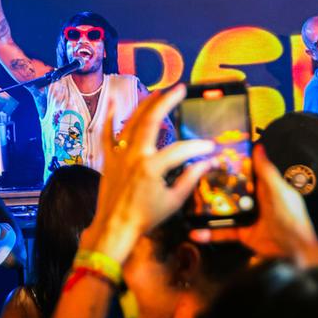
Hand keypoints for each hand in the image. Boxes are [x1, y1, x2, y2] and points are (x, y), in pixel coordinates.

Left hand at [80, 85, 214, 263]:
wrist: (114, 228)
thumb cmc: (145, 218)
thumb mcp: (173, 201)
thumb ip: (190, 179)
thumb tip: (207, 163)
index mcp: (152, 167)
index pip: (181, 150)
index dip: (198, 147)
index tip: (211, 147)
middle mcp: (135, 155)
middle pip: (152, 121)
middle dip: (167, 102)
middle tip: (179, 89)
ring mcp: (119, 155)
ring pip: (131, 122)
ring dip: (144, 104)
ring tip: (157, 92)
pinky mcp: (108, 159)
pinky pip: (106, 134)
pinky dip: (109, 117)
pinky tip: (112, 101)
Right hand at [189, 144, 317, 266]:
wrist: (295, 251)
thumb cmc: (290, 217)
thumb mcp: (279, 191)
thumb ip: (266, 171)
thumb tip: (258, 146)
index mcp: (265, 187)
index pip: (246, 172)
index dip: (231, 164)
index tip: (212, 156)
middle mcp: (254, 200)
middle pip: (231, 190)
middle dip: (214, 185)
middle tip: (193, 177)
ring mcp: (246, 217)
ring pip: (224, 209)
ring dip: (208, 209)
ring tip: (189, 202)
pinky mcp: (242, 233)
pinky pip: (223, 232)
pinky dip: (209, 234)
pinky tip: (195, 233)